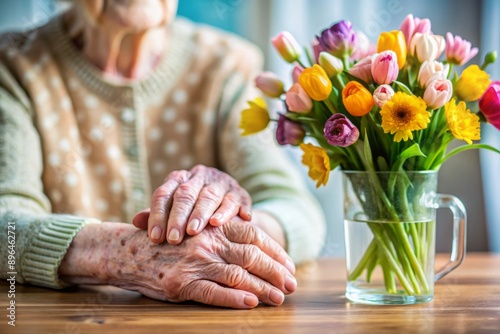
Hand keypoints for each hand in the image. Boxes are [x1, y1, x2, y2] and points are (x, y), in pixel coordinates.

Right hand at [59, 221, 296, 308]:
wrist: (129, 251)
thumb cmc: (168, 242)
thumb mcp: (196, 230)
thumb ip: (223, 235)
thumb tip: (257, 247)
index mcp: (214, 227)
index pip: (254, 236)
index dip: (276, 251)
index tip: (290, 265)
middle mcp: (208, 242)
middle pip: (252, 256)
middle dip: (276, 272)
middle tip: (291, 285)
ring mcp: (195, 263)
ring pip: (238, 275)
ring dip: (262, 288)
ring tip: (279, 298)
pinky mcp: (182, 284)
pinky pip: (213, 293)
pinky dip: (234, 299)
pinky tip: (250, 303)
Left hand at [133, 165, 251, 244]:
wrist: (227, 207)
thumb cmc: (193, 213)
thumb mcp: (173, 212)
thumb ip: (156, 216)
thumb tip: (135, 222)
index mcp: (178, 179)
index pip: (164, 193)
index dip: (158, 215)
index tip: (155, 238)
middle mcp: (199, 176)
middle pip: (186, 193)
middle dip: (179, 216)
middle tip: (174, 238)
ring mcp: (220, 182)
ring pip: (209, 195)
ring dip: (201, 214)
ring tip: (195, 231)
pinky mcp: (239, 191)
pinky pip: (233, 200)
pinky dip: (228, 211)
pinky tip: (220, 223)